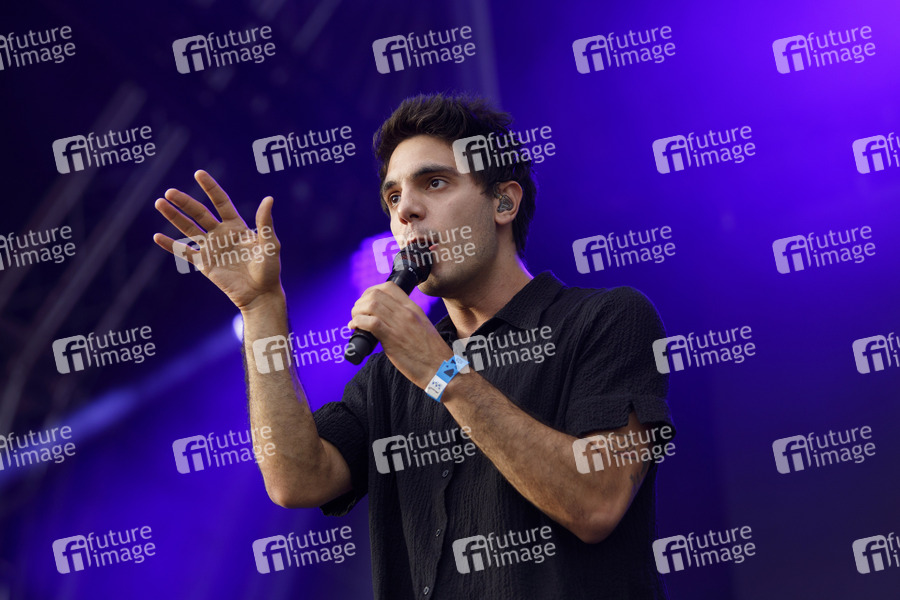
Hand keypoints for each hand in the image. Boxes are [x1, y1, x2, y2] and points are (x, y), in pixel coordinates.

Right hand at [153, 170, 282, 311]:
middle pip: (200, 213)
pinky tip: (157, 236)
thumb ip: (265, 223)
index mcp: (237, 226)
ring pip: (188, 229)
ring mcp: (211, 248)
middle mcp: (221, 234)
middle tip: (169, 192)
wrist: (260, 294)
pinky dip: (170, 245)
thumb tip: (268, 198)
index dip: (210, 188)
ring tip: (159, 203)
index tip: (198, 173)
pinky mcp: (204, 264)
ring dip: (174, 217)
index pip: (221, 202)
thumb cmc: (268, 269)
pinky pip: (184, 252)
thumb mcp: (270, 244)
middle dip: (185, 202)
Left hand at [348, 282, 452, 387]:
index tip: (366, 301)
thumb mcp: (422, 327)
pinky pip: (371, 323)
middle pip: (376, 294)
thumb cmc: (431, 353)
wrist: (442, 369)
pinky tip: (355, 328)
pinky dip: (358, 323)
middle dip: (361, 301)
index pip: (389, 287)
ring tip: (355, 321)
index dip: (372, 291)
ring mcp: (400, 325)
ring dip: (357, 312)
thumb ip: (406, 320)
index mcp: (413, 308)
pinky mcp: (393, 339)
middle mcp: (406, 313)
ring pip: (371, 305)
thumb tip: (386, 320)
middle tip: (358, 313)